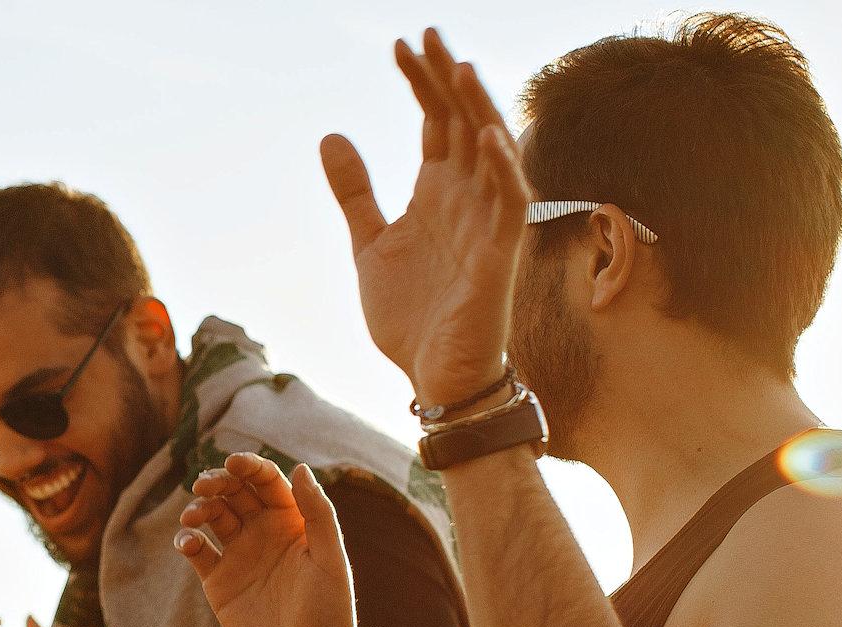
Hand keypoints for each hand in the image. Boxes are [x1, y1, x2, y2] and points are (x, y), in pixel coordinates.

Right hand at [175, 457, 360, 626]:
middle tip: (205, 484)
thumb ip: (318, 513)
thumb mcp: (330, 559)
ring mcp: (240, 556)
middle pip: (235, 493)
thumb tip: (300, 468)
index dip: (250, 467)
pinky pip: (197, 552)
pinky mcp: (219, 582)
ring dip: (199, 508)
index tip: (233, 463)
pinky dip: (187, 541)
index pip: (267, 482)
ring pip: (212, 517)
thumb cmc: (329, 613)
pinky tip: (188, 543)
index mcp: (293, 522)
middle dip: (218, 482)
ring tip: (193, 515)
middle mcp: (264, 534)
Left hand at [322, 28, 530, 404]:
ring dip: (476, 110)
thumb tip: (331, 135)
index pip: (436, 122)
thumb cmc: (412, 316)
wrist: (435, 378)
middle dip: (445, 79)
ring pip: (490, 153)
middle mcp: (468, 199)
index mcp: (438, 193)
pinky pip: (510, 205)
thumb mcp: (370, 244)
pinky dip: (503, 169)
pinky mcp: (500, 257)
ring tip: (456, 68)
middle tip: (425, 34)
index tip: (398, 45)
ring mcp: (487, 224)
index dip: (420, 83)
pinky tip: (487, 136)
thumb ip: (355, 192)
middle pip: (463, 123)